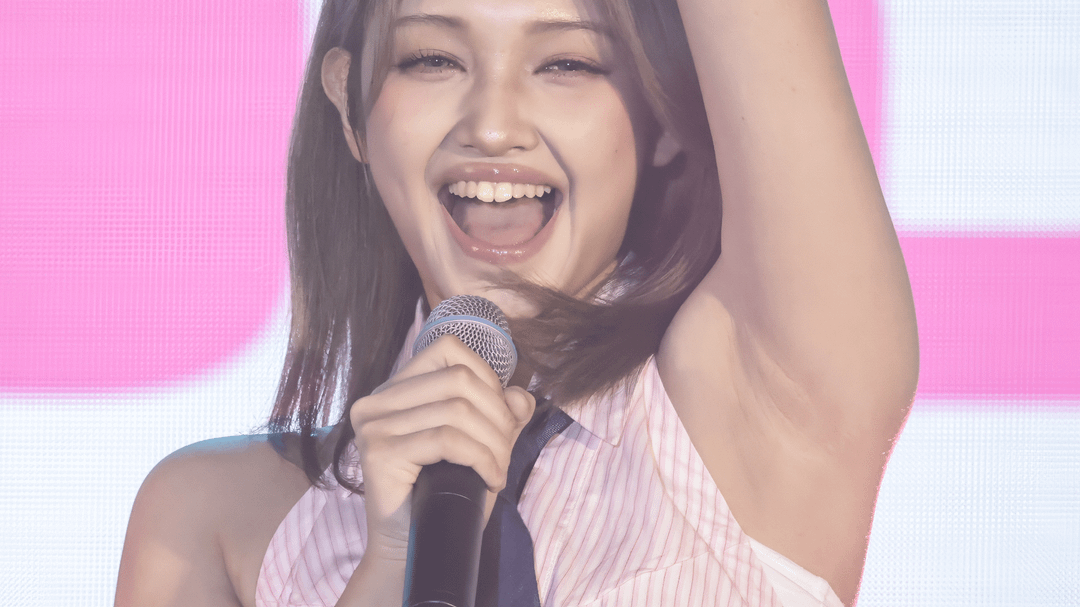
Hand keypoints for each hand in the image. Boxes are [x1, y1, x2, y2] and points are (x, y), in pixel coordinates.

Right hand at [349, 334, 534, 560]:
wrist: (413, 550)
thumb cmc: (445, 495)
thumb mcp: (481, 445)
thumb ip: (501, 414)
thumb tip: (521, 395)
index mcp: (396, 389)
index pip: (448, 349)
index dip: (487, 376)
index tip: (503, 416)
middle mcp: (377, 400)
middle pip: (458, 378)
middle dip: (497, 415)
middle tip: (505, 453)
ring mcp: (374, 425)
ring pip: (457, 410)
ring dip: (493, 443)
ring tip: (499, 470)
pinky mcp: (379, 453)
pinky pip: (447, 440)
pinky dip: (481, 459)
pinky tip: (491, 480)